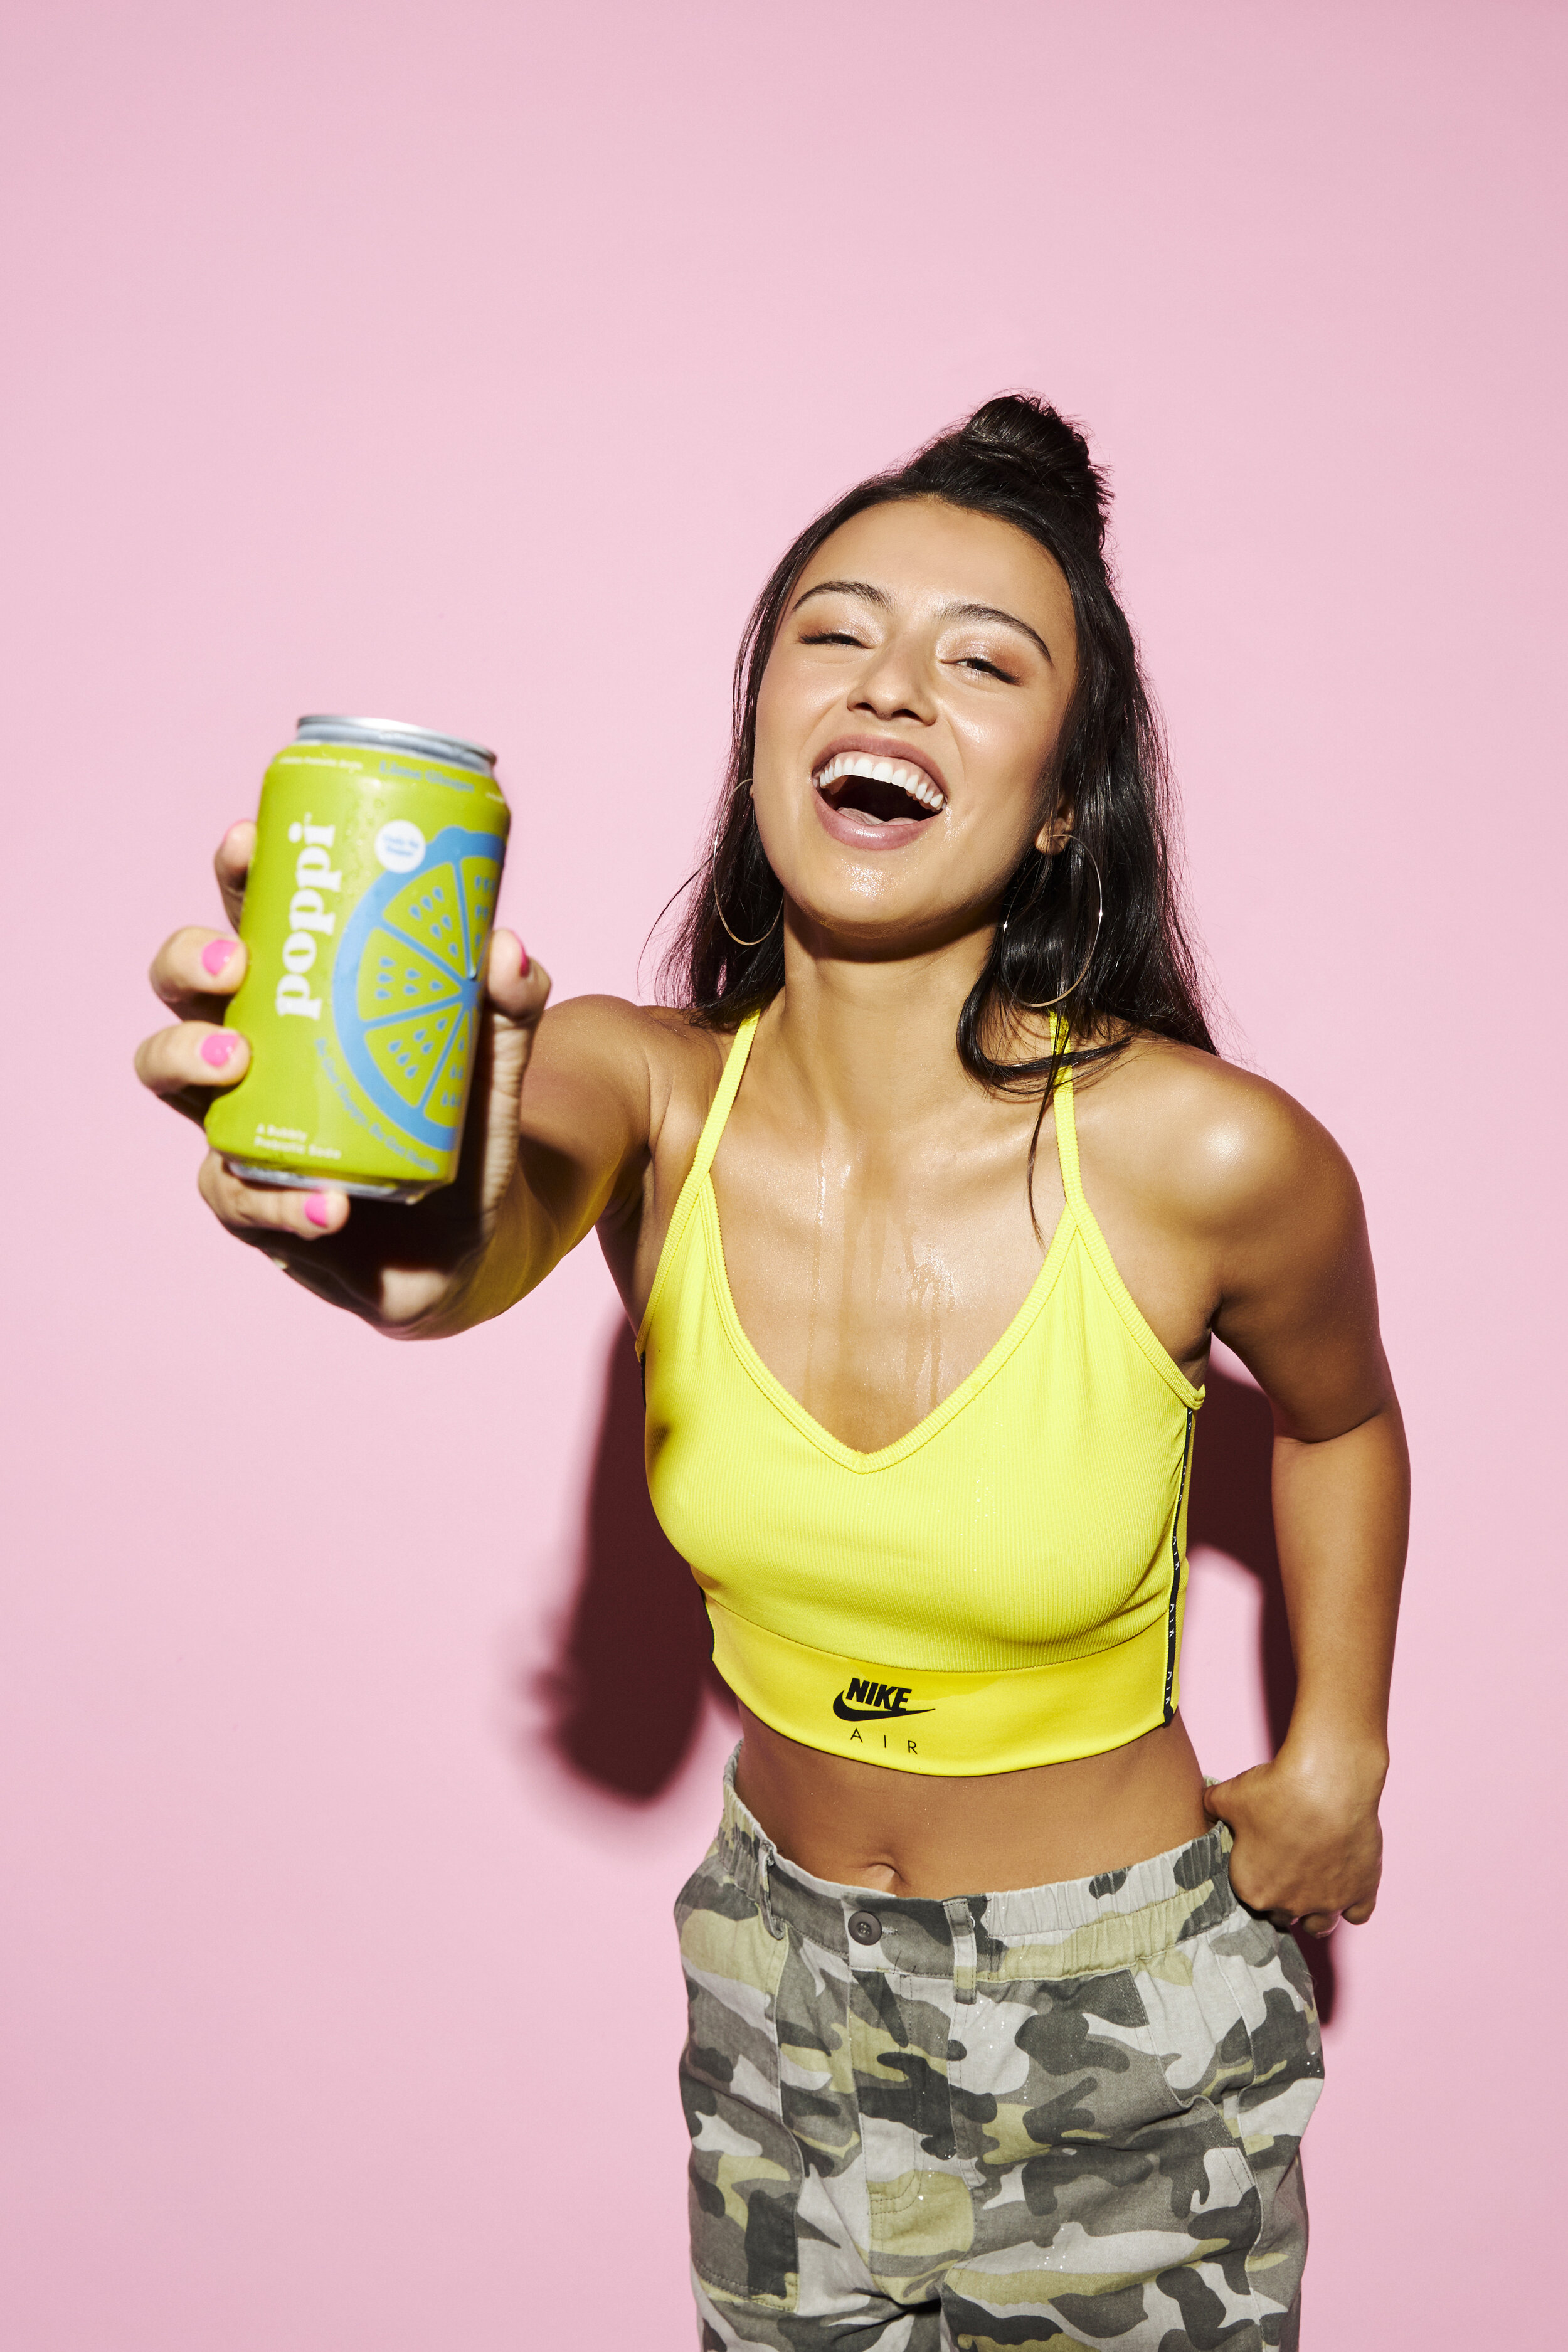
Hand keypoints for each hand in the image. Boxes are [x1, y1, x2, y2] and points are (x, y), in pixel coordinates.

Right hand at [134, 820, 550, 1326]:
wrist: (475, 1233)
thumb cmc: (463, 1121)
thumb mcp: (495, 1058)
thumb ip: (508, 1005)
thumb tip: (504, 947)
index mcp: (302, 998)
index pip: (252, 920)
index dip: (235, 875)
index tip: (246, 841)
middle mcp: (256, 1056)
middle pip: (184, 992)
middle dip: (189, 965)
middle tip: (234, 965)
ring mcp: (247, 1128)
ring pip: (177, 1084)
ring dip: (192, 1062)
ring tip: (238, 1064)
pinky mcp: (260, 1205)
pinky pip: (241, 1201)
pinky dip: (284, 1205)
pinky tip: (330, 1206)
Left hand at [1203, 1747, 1384, 1937]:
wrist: (1327, 1782)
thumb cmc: (1274, 1790)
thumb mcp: (1227, 1796)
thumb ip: (1211, 1807)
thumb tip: (1205, 1806)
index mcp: (1253, 1889)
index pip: (1251, 1897)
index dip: (1257, 1877)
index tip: (1262, 1859)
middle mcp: (1290, 1905)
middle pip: (1284, 1914)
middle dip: (1284, 1896)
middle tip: (1288, 1866)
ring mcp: (1329, 1902)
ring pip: (1320, 1924)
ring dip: (1316, 1910)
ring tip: (1315, 1884)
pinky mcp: (1362, 1892)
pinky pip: (1358, 1915)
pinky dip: (1353, 1903)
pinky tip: (1347, 1883)